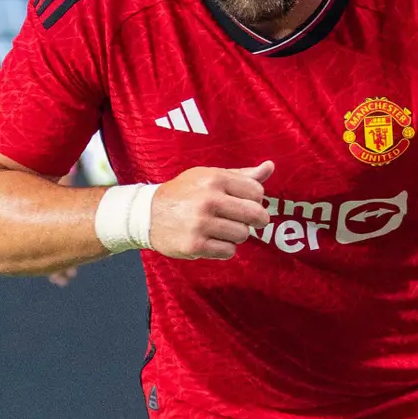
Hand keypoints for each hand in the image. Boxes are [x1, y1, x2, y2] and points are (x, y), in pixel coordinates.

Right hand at [149, 158, 275, 257]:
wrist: (147, 214)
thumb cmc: (184, 193)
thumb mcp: (209, 176)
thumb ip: (241, 175)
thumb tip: (270, 167)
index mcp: (214, 178)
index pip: (257, 192)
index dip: (256, 200)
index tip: (247, 203)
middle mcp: (208, 200)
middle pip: (255, 215)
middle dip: (255, 220)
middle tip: (246, 221)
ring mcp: (201, 223)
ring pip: (243, 235)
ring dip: (236, 235)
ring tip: (221, 229)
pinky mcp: (194, 245)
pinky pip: (228, 251)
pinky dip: (224, 248)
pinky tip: (211, 240)